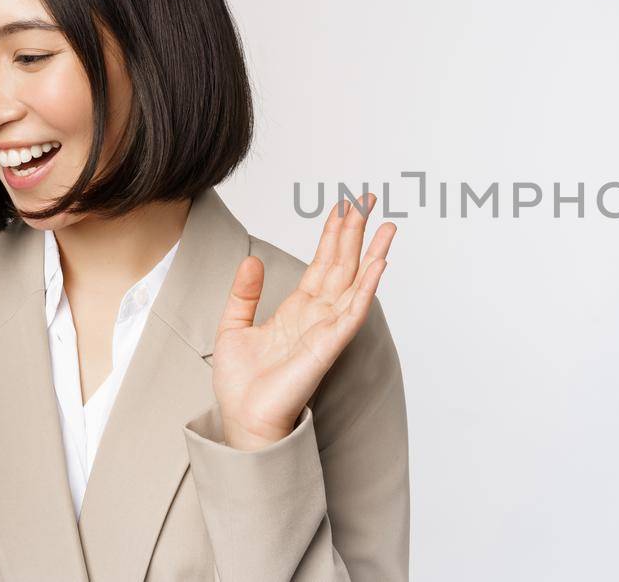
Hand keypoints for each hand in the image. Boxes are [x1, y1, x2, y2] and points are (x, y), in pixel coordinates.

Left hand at [211, 193, 395, 450]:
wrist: (242, 419)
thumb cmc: (241, 385)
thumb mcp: (233, 327)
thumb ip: (244, 293)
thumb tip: (251, 259)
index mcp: (297, 310)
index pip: (322, 264)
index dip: (333, 235)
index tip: (342, 207)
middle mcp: (317, 315)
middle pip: (343, 265)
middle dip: (355, 232)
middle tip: (367, 199)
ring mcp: (326, 329)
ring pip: (355, 283)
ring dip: (372, 253)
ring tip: (386, 225)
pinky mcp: (329, 345)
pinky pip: (353, 312)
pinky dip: (367, 287)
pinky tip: (378, 264)